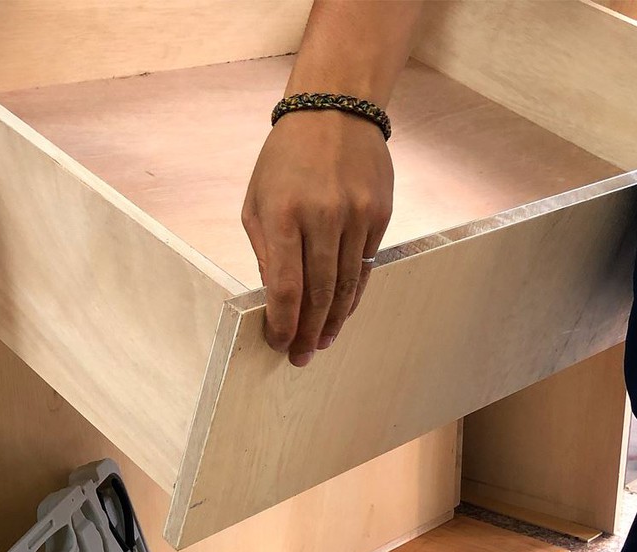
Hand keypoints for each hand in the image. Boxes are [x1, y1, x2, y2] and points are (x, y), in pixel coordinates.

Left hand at [242, 112, 393, 366]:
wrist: (335, 109)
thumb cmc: (285, 160)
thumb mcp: (257, 203)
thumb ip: (265, 253)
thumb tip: (275, 300)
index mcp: (283, 215)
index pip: (286, 287)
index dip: (284, 323)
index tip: (279, 344)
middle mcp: (322, 216)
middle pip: (319, 293)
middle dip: (309, 331)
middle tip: (302, 356)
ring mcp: (356, 215)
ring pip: (347, 284)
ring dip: (333, 320)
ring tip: (322, 341)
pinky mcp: (379, 213)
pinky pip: (366, 265)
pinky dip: (353, 292)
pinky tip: (342, 310)